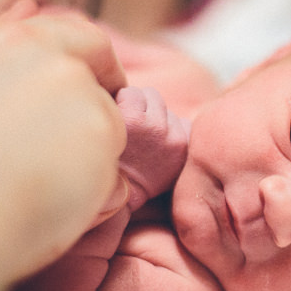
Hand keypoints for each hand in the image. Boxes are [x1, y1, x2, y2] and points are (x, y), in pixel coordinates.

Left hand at [94, 86, 189, 225]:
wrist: (106, 196)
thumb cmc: (129, 181)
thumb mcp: (166, 167)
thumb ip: (175, 139)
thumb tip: (179, 121)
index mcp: (185, 149)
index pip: (181, 119)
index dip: (159, 124)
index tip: (145, 140)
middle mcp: (175, 138)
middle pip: (160, 103)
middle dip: (143, 110)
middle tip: (127, 132)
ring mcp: (156, 128)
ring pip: (146, 95)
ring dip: (130, 103)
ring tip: (118, 126)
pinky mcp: (134, 121)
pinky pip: (129, 94)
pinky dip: (117, 101)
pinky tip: (110, 121)